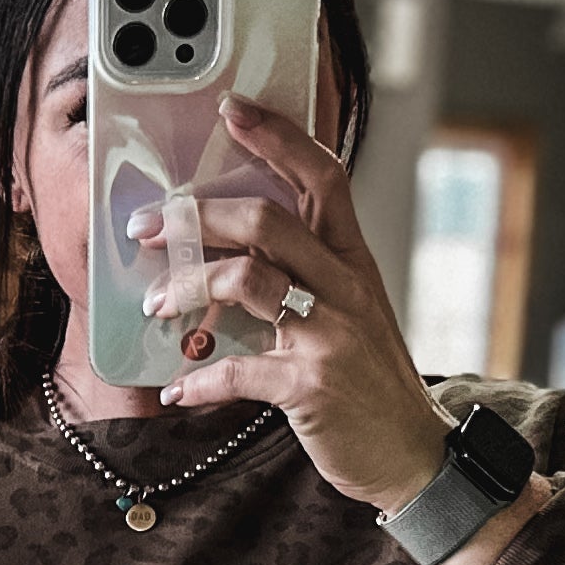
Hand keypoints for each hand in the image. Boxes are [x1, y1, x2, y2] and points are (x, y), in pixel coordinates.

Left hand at [135, 101, 548, 564]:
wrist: (414, 455)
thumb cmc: (371, 381)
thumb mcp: (352, 313)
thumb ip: (307, 276)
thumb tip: (230, 253)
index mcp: (354, 261)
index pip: (323, 177)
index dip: (279, 137)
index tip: (233, 108)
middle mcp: (346, 287)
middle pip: (269, 221)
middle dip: (198, 216)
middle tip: (149, 226)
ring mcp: (331, 334)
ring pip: (246, 281)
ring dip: (186, 286)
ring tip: (155, 303)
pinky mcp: (311, 385)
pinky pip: (238, 371)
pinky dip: (199, 381)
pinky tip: (178, 390)